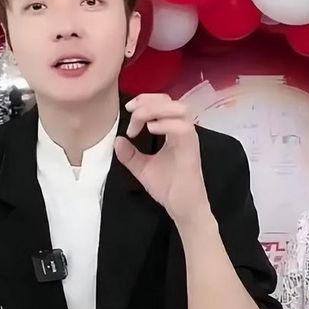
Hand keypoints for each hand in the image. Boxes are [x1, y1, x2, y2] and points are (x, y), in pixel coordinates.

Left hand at [114, 94, 210, 224]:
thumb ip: (130, 155)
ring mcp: (189, 138)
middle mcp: (183, 131)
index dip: (146, 100)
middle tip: (132, 111)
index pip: (164, 103)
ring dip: (157, 109)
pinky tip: (150, 129)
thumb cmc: (168, 187)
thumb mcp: (142, 168)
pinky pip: (183, 128)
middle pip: (171, 101)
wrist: (182, 207)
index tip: (129, 109)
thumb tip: (117, 140)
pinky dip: (166, 124)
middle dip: (149, 101)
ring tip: (141, 120)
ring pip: (180, 109)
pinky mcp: (191, 149)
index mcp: (174, 131)